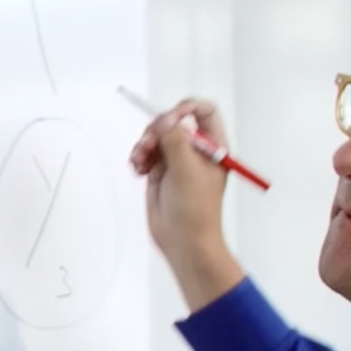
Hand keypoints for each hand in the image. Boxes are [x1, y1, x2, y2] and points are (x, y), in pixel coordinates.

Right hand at [128, 97, 244, 309]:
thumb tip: (163, 118)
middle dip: (156, 130)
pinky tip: (137, 170)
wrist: (184, 241)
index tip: (169, 121)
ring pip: (156, 137)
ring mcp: (177, 161)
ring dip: (143, 145)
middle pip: (173, 122)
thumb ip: (174, 138)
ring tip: (139, 162)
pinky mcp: (161, 173)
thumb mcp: (186, 168)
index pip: (203, 111)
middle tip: (148, 145)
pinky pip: (146, 154)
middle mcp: (195, 150)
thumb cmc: (195, 209)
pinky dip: (138, 158)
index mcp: (213, 146)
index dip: (185, 109)